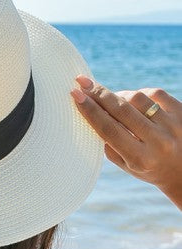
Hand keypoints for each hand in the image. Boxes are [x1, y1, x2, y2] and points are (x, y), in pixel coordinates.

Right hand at [71, 76, 181, 207]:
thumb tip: (92, 110)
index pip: (109, 129)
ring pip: (137, 98)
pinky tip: (135, 101)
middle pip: (121, 110)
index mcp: (140, 158)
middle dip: (99, 94)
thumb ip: (108, 142)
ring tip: (115, 101)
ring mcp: (173, 125)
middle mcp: (158, 142)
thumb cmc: (147, 166)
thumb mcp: (126, 163)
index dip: (90, 110)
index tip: (75, 94)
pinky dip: (141, 94)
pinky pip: (155, 93)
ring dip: (120, 96)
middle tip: (82, 82)